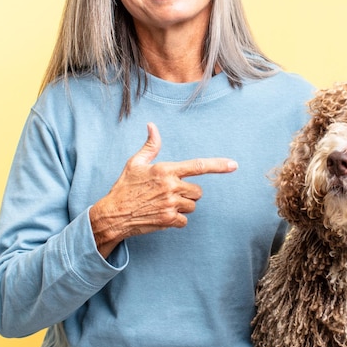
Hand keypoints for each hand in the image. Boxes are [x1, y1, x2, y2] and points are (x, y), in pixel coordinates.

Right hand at [90, 122, 237, 256]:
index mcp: (166, 170)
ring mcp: (171, 204)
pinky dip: (176, 220)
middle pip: (198, 191)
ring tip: (163, 204)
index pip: (198, 166)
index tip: (234, 165)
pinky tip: (162, 215)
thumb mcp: (135, 163)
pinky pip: (184, 220)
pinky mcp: (168, 220)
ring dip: (183, 206)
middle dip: (189, 193)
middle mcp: (171, 187)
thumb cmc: (124, 187)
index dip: (218, 165)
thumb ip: (150, 146)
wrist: (113, 215)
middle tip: (170, 193)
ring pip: (192, 206)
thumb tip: (152, 126)